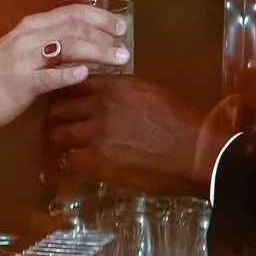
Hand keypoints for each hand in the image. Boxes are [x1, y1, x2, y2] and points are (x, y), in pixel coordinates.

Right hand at [0, 5, 128, 132]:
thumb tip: (86, 44)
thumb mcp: (24, 50)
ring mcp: (24, 60)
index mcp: (31, 26)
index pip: (71, 13)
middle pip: (74, 29)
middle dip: (104, 36)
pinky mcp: (21, 83)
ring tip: (117, 60)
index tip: (120, 26)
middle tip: (124, 46)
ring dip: (96, 52)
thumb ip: (51, 44)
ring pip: (66, 47)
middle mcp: (29, 38)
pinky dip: (68, 74)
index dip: (100, 17)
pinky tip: (85, 75)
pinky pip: (49, 77)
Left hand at [47, 77, 209, 190]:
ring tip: (60, 150)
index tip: (64, 103)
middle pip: (59, 107)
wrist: (198, 154)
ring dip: (57, 143)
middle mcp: (102, 105)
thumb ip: (125, 91)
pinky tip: (58, 173)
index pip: (75, 83)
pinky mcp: (98, 159)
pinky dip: (61, 169)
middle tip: (60, 128)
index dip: (66, 94)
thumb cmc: (185, 124)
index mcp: (118, 85)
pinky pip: (66, 162)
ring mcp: (97, 132)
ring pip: (58, 133)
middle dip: (58, 119)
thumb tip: (109, 93)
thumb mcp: (154, 94)